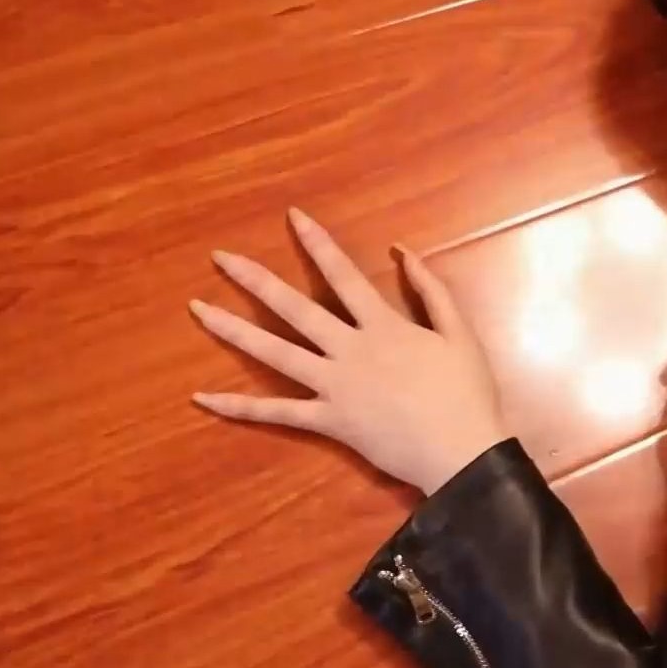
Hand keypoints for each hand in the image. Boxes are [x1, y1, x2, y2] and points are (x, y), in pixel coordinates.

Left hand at [189, 207, 510, 495]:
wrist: (463, 450)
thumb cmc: (468, 393)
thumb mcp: (459, 332)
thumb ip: (430, 289)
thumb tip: (402, 250)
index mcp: (382, 325)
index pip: (341, 274)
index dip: (317, 243)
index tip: (293, 216)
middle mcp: (350, 349)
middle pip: (293, 307)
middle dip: (253, 279)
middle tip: (219, 257)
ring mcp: (334, 385)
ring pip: (274, 353)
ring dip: (232, 330)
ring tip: (198, 309)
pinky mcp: (328, 421)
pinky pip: (277, 412)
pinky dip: (239, 406)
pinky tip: (203, 397)